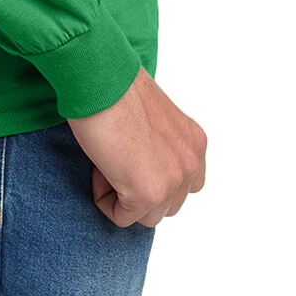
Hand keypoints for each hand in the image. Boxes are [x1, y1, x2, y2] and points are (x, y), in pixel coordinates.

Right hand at [66, 67, 206, 227]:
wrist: (100, 78)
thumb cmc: (114, 87)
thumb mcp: (152, 118)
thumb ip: (160, 145)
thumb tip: (142, 165)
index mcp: (194, 141)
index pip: (184, 184)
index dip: (153, 176)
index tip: (131, 152)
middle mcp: (190, 162)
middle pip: (166, 205)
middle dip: (138, 189)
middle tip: (117, 154)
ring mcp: (173, 180)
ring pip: (146, 216)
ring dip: (122, 195)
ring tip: (109, 158)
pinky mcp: (148, 193)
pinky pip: (121, 217)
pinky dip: (104, 198)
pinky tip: (101, 164)